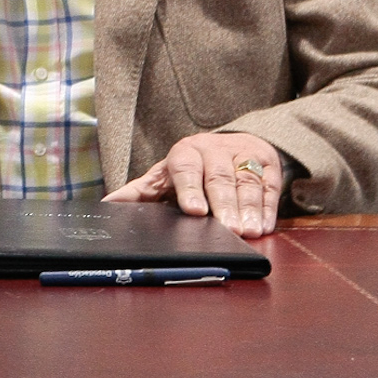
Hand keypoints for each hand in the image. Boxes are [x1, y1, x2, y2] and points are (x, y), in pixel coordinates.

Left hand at [104, 132, 283, 237]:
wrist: (230, 144)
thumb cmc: (190, 168)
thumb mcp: (164, 177)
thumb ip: (139, 192)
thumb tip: (106, 205)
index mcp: (185, 153)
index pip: (186, 169)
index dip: (190, 189)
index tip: (194, 211)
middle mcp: (214, 150)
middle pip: (220, 179)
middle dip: (224, 205)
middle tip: (230, 230)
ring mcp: (243, 154)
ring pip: (247, 182)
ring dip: (249, 208)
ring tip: (249, 232)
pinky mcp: (267, 163)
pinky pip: (270, 185)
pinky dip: (268, 207)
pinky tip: (265, 225)